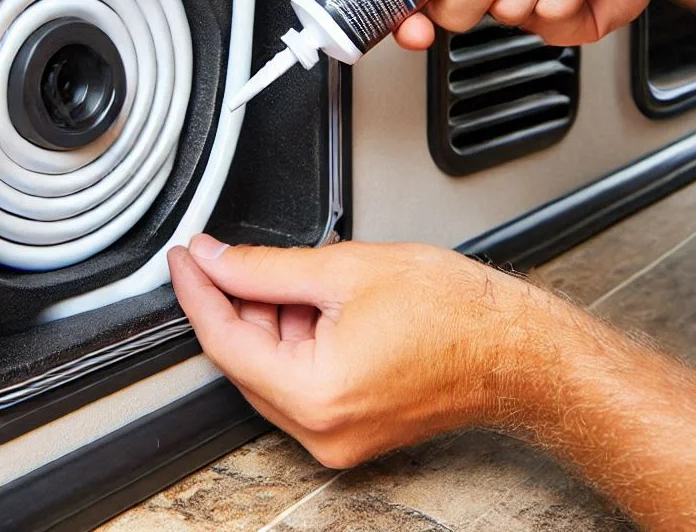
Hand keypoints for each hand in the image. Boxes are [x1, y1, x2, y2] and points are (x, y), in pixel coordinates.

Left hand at [168, 235, 531, 467]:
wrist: (512, 346)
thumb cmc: (453, 311)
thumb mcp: (345, 269)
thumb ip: (265, 267)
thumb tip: (216, 259)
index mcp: (316, 393)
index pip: (224, 341)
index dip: (197, 291)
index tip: (184, 259)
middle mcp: (321, 431)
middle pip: (244, 360)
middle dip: (234, 304)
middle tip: (232, 255)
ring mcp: (338, 439)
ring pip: (271, 372)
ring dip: (267, 323)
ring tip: (297, 278)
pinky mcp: (352, 433)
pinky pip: (300, 386)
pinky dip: (294, 344)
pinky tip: (312, 306)